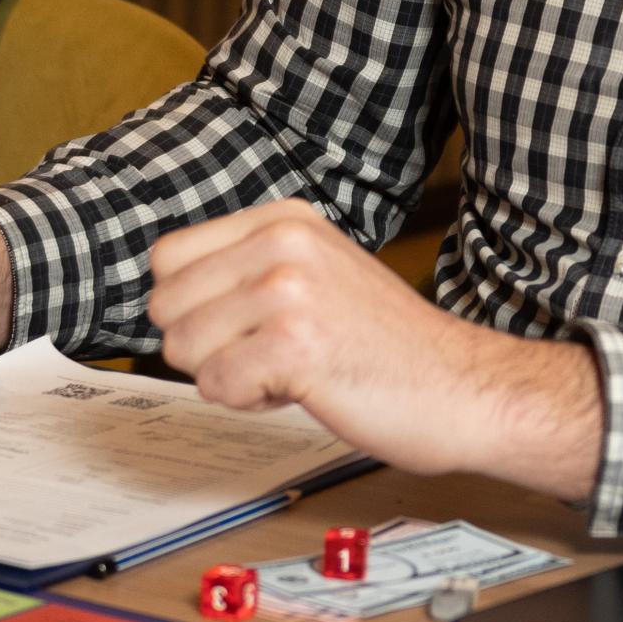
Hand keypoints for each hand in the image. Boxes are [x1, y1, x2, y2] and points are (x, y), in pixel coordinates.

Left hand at [146, 200, 602, 505]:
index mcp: (284, 218)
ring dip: (230, 377)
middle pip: (165, 306)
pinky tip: (306, 388)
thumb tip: (163, 296)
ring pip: (183, 348)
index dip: (191, 307)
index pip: (168, 257)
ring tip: (295, 368)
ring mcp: (288, 288)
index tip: (245, 325)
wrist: (459, 385)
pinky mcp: (294, 344)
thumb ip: (247, 269)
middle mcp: (283, 240)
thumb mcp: (314, 273)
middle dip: (205, 347)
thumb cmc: (384, 344)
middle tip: (273, 354)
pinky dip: (251, 403)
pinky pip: (216, 386)